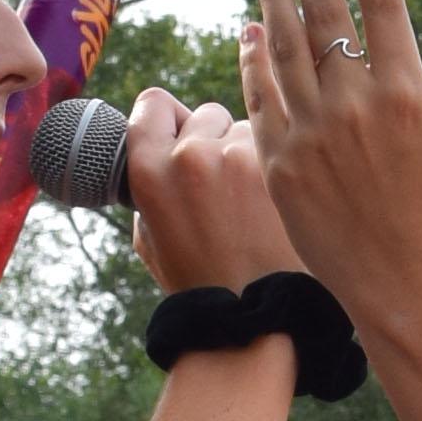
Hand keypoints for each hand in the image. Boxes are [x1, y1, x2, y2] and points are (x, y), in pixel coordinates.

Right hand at [123, 90, 299, 299]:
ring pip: (243, 129)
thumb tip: (162, 142)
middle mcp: (189, 156)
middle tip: (221, 185)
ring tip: (248, 204)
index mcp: (149, 171)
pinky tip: (269, 205)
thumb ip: (150, 182)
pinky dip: (271, 168)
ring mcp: (234, 158)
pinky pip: (271, 147)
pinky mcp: (272, 167)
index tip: (177, 130)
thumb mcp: (150, 236)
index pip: (153, 103)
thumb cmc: (198, 282)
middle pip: (205, 114)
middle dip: (212, 140)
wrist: (250, 318)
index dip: (166, 116)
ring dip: (245, 153)